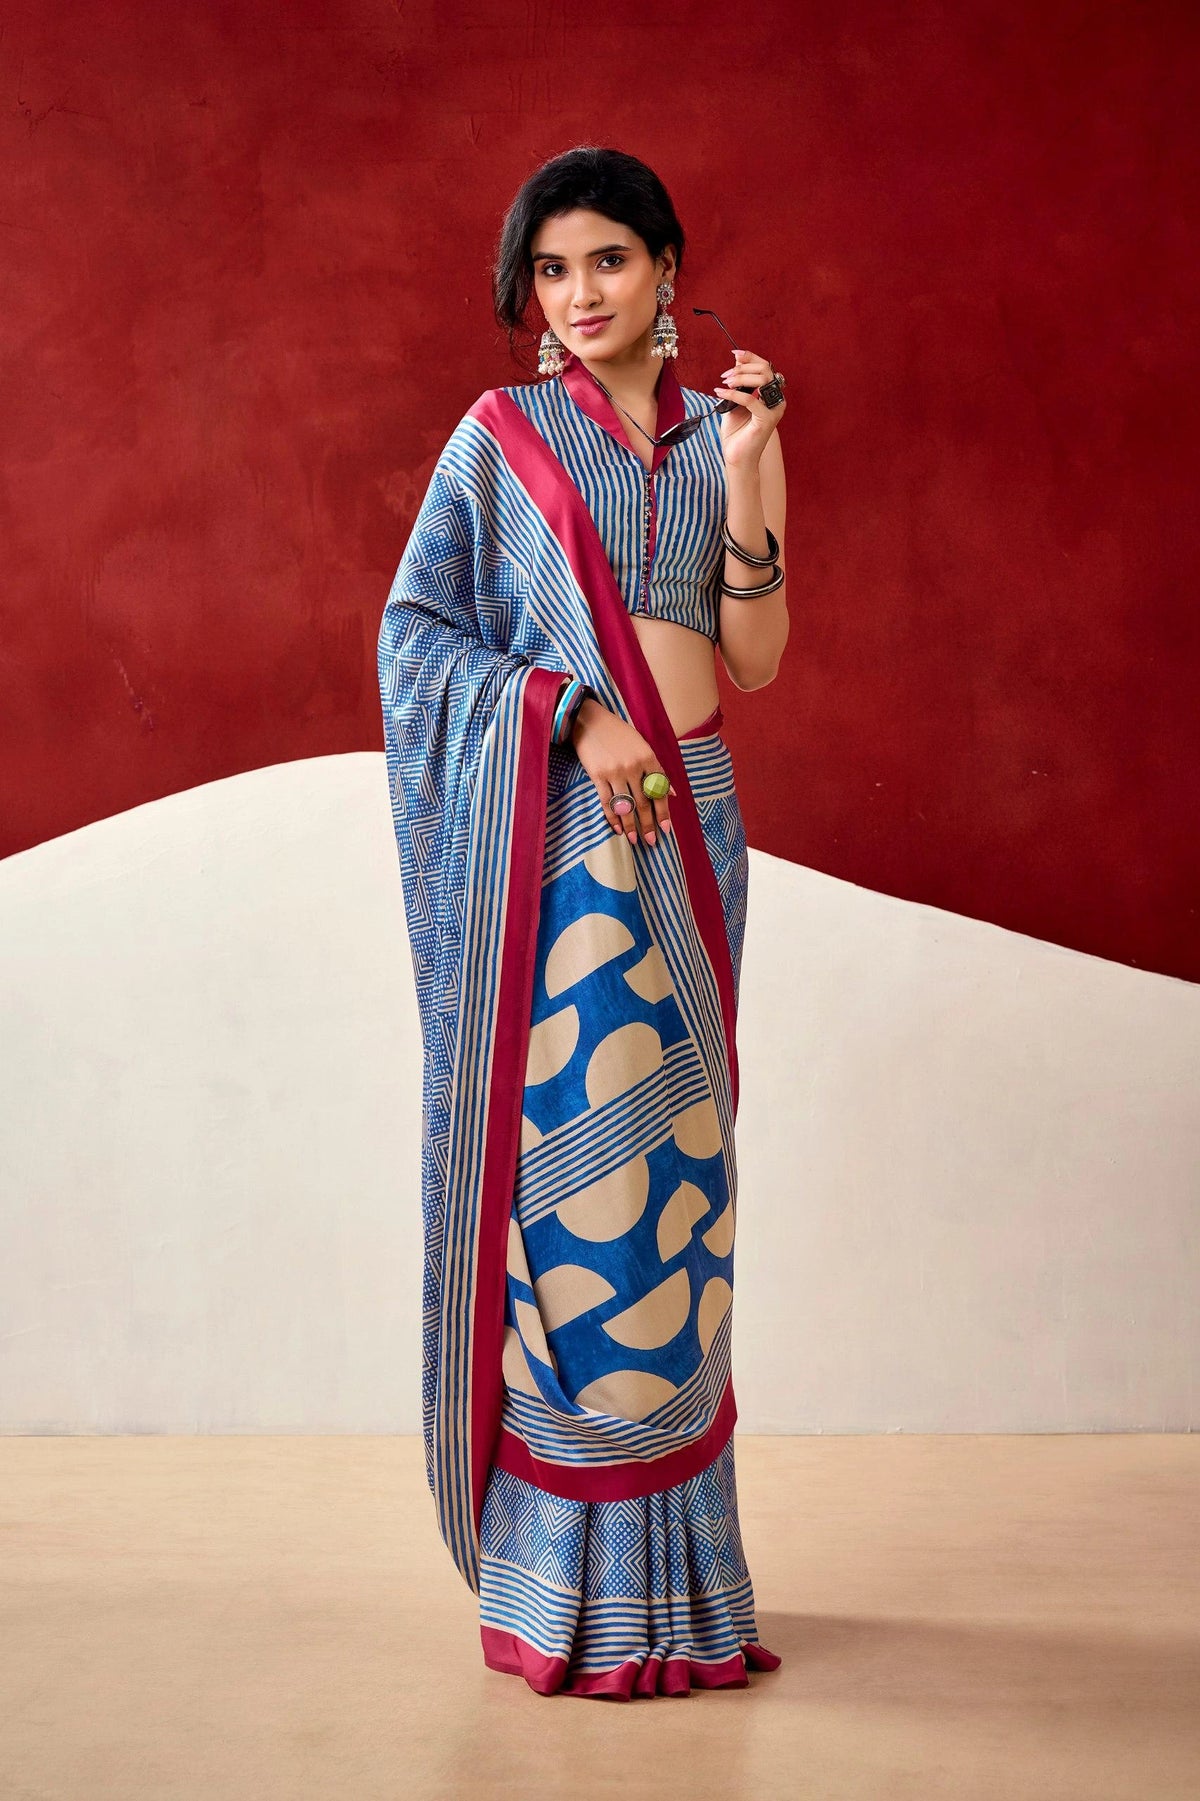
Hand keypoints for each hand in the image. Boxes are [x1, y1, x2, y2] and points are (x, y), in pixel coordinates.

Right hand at [570, 699, 675, 848]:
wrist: (590, 721)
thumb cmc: (619, 734)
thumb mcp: (642, 746)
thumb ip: (656, 770)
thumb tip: (671, 793)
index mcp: (648, 758)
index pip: (659, 790)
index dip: (663, 812)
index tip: (666, 829)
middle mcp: (634, 766)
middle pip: (644, 802)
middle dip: (648, 824)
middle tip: (651, 842)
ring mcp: (615, 772)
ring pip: (626, 805)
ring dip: (631, 825)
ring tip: (635, 840)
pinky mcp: (598, 776)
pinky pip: (607, 802)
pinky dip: (612, 818)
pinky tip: (618, 829)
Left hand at [714, 348, 786, 470]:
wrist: (736, 457)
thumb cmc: (736, 432)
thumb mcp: (734, 401)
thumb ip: (738, 382)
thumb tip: (737, 360)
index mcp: (770, 394)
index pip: (765, 368)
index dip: (751, 358)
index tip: (734, 354)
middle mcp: (776, 400)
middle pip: (765, 370)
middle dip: (743, 369)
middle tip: (725, 376)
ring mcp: (774, 410)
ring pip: (762, 380)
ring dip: (741, 378)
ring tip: (725, 383)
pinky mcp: (767, 420)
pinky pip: (751, 400)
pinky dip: (734, 394)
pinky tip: (721, 393)